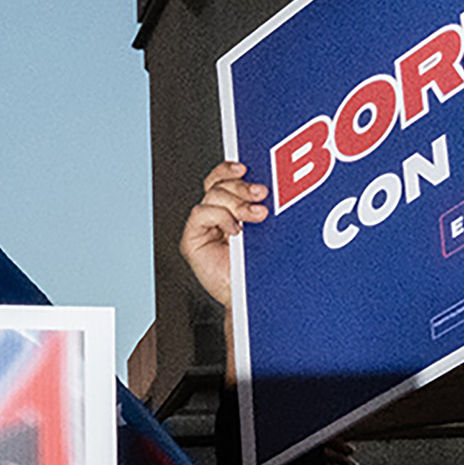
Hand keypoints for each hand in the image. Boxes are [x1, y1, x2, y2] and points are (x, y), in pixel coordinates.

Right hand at [179, 160, 264, 313]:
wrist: (251, 298)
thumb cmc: (261, 269)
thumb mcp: (267, 231)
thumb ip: (261, 208)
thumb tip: (271, 184)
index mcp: (233, 210)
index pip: (225, 179)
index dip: (230, 168)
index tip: (247, 166)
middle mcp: (217, 216)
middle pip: (219, 184)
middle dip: (241, 186)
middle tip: (261, 195)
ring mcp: (204, 228)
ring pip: (212, 195)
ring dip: (237, 203)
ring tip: (255, 217)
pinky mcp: (192, 240)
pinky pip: (201, 213)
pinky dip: (220, 217)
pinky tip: (234, 231)